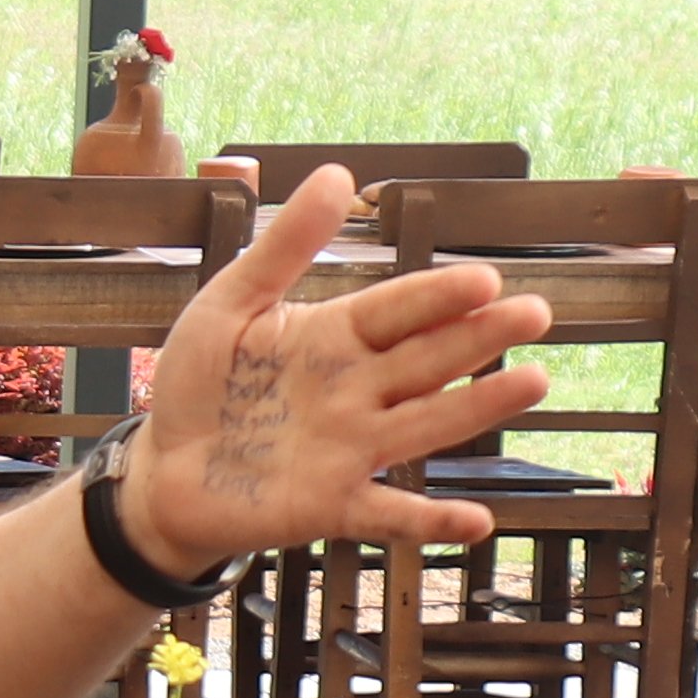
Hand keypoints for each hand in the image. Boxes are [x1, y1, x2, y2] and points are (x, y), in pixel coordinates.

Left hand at [130, 166, 555, 565]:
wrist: (163, 471)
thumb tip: (337, 174)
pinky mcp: (331, 504)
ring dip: (478, 407)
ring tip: (533, 382)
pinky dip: (430, 521)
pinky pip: (387, 514)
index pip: (398, 310)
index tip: (486, 279)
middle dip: (481, 337)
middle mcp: (357, 391)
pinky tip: (476, 522)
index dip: (437, 297)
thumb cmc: (201, 385)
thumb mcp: (230, 305)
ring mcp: (351, 449)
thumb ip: (283, 247)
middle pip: (428, 359)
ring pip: (425, 424)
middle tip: (534, 313)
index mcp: (336, 338)